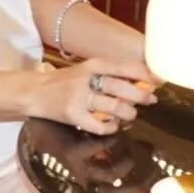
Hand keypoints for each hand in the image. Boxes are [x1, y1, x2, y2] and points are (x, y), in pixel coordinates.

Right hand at [24, 57, 157, 135]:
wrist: (34, 92)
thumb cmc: (65, 82)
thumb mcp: (87, 71)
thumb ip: (111, 75)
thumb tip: (145, 83)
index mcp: (93, 65)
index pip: (126, 67)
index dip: (146, 74)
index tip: (159, 81)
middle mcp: (87, 79)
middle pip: (123, 88)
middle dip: (141, 96)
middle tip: (149, 100)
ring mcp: (79, 98)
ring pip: (115, 107)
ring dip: (128, 113)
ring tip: (128, 114)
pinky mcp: (73, 115)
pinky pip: (100, 126)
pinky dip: (110, 127)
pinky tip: (111, 125)